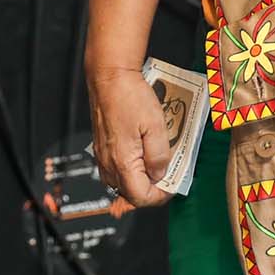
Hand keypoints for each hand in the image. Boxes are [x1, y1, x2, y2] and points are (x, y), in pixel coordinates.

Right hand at [87, 68, 173, 208]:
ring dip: (141, 179)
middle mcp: (108, 163)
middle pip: (130, 194)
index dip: (161, 196)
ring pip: (122, 183)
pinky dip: (131, 168)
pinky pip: (116, 169)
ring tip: (156, 162)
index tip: (173, 184)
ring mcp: (102, 156)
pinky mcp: (101, 147)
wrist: (109, 76)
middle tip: (168, 173)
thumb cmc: (130, 96)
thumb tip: (159, 175)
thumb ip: (159, 156)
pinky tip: (142, 152)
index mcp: (122, 162)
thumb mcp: (156, 126)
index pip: (141, 198)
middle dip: (151, 188)